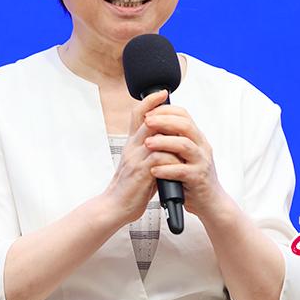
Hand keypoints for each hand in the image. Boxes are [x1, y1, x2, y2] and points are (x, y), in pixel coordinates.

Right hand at [102, 90, 181, 225]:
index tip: (161, 93)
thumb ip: (151, 151)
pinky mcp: (141, 172)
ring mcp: (136, 158)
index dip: (149, 101)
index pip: (137, 115)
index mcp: (132, 144)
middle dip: (165, 113)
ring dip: (173, 140)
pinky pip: (160, 158)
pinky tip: (178, 166)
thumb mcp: (139, 163)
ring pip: (157, 137)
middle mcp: (132, 147)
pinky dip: (172, 160)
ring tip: (184, 146)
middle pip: (147, 120)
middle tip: (177, 110)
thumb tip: (167, 142)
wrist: (115, 207)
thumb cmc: (130, 187)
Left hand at [143, 105, 230, 219]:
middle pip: (185, 125)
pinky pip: (182, 171)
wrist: (210, 202)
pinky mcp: (198, 178)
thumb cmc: (192, 176)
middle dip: (164, 121)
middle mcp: (201, 146)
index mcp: (196, 137)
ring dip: (163, 143)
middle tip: (147, 122)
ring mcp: (201, 162)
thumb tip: (152, 122)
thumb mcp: (183, 154)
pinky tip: (154, 169)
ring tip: (147, 144)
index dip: (165, 110)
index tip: (148, 112)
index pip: (183, 114)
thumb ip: (172, 139)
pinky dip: (166, 169)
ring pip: (184, 145)